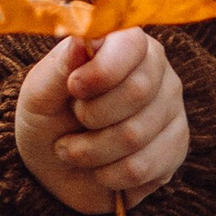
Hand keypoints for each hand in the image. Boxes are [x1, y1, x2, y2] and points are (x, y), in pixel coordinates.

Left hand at [12, 27, 188, 215]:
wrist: (56, 167)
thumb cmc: (48, 117)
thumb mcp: (40, 92)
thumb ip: (60, 67)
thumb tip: (81, 40)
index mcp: (124, 43)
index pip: (132, 44)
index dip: (102, 69)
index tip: (74, 87)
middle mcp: (157, 71)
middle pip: (137, 90)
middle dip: (91, 115)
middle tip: (73, 119)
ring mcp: (172, 110)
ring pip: (136, 134)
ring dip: (91, 150)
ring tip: (74, 148)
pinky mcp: (175, 149)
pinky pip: (143, 167)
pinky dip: (109, 174)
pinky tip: (99, 169)